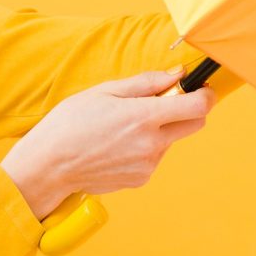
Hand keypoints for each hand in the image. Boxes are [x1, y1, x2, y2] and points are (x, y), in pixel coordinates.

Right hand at [1, 67, 213, 218]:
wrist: (49, 166)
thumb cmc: (70, 123)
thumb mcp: (104, 92)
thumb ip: (146, 83)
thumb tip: (176, 75)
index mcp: (144, 117)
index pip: (198, 106)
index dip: (206, 94)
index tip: (200, 89)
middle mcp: (152, 144)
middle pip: (196, 124)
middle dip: (188, 110)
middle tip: (163, 104)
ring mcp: (148, 165)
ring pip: (171, 141)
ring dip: (160, 131)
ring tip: (122, 128)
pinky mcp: (140, 179)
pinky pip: (154, 158)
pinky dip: (144, 148)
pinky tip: (116, 146)